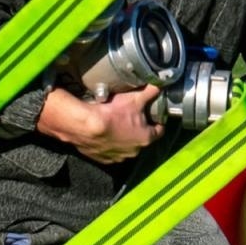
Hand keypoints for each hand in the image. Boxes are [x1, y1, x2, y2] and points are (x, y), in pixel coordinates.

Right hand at [39, 85, 164, 163]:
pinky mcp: (102, 159)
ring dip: (123, 138)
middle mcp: (134, 151)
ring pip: (125, 146)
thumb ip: (150, 92)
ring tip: (116, 124)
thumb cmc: (114, 113)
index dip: (158, 122)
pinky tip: (104, 133)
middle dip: (138, 129)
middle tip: (132, 116)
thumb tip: (159, 85)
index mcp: (145, 138)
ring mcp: (118, 157)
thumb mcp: (134, 98)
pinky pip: (109, 151)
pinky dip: (109, 144)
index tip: (155, 116)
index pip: (159, 131)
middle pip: (141, 139)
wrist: (86, 126)